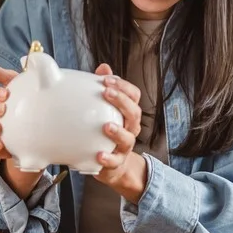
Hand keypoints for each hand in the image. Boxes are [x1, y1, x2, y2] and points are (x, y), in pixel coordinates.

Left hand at [92, 64, 148, 203]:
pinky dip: (108, 158)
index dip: (123, 86)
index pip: (133, 96)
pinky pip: (114, 161)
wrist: (112, 165)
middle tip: (106, 92)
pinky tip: (99, 154)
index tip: (106, 79)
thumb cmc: (107, 133)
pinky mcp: (116, 163)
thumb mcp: (105, 109)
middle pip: (134, 113)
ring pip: (128, 138)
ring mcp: (125, 146)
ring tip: (106, 126)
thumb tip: (103, 67)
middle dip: (122, 101)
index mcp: (128, 113)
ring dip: (118, 131)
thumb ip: (104, 89)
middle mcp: (131, 128)